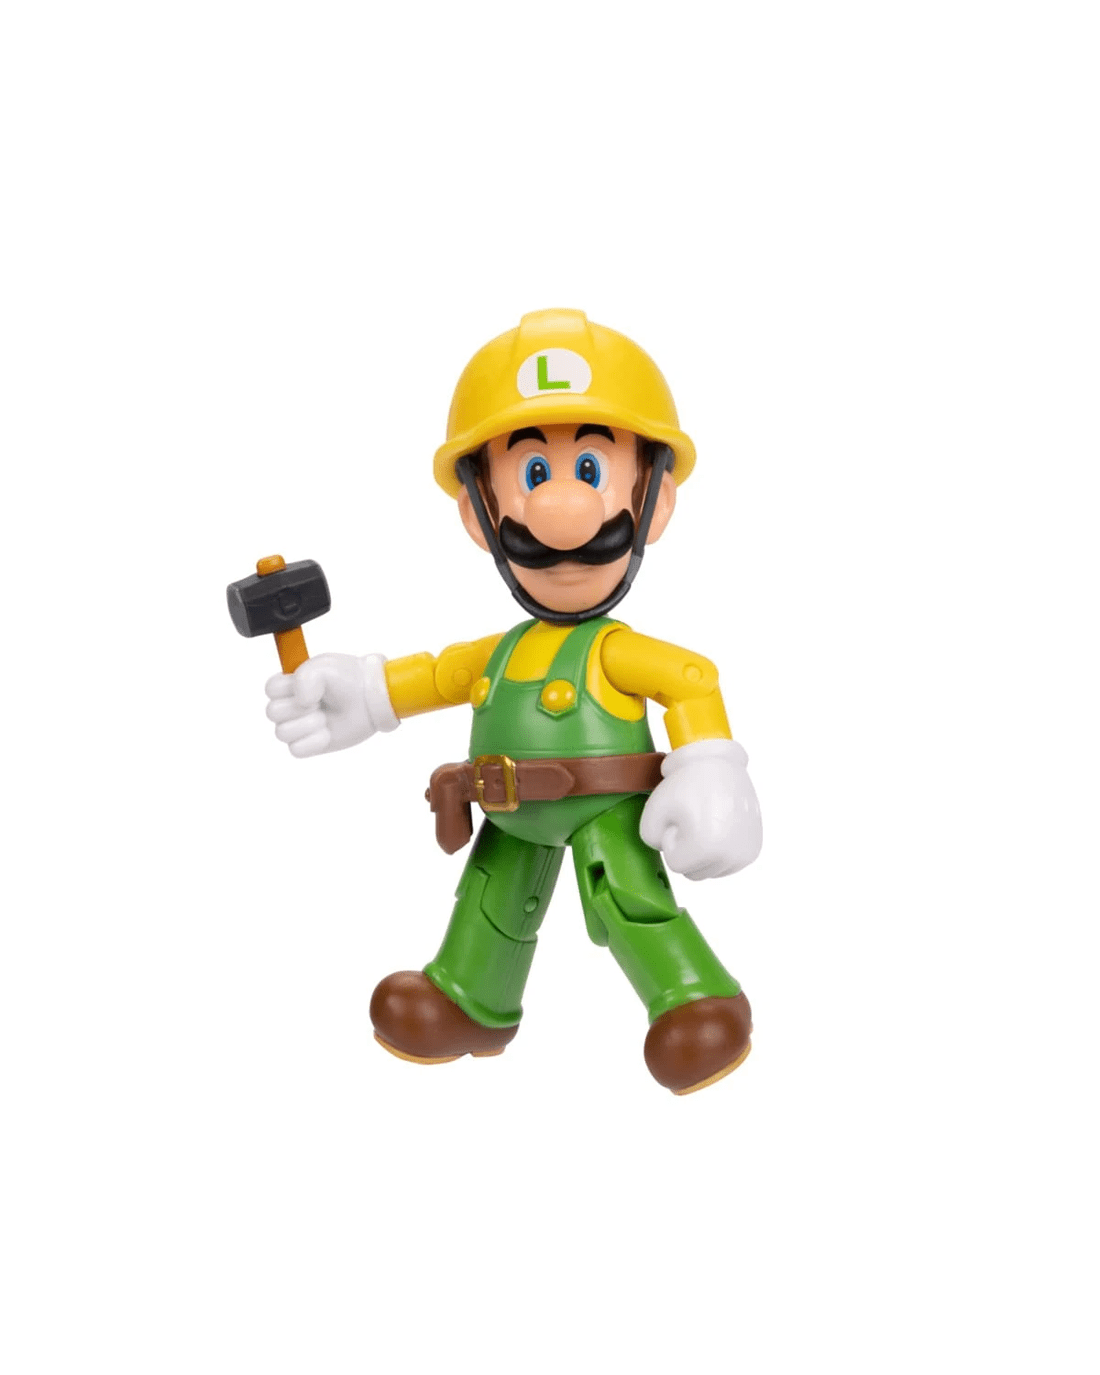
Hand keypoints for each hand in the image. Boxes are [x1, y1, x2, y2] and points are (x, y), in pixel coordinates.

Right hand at [264, 653, 398, 757]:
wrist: (371, 699)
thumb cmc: (348, 679)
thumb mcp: (325, 667)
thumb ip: (304, 676)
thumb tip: (300, 701)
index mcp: (289, 685)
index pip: (270, 689)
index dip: (288, 689)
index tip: (312, 686)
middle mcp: (290, 706)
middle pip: (273, 712)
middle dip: (299, 708)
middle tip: (320, 702)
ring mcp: (299, 727)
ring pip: (282, 733)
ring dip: (308, 725)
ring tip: (326, 718)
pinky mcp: (309, 745)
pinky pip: (296, 750)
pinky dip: (314, 741)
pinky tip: (328, 733)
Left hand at [640, 739, 762, 880]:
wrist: (718, 762)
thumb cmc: (685, 783)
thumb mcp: (653, 810)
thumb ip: (650, 840)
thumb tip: (668, 853)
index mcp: (708, 847)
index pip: (676, 864)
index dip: (672, 840)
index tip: (681, 818)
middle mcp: (732, 854)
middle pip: (694, 873)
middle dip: (686, 849)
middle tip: (693, 819)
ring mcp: (745, 853)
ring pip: (710, 871)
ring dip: (702, 852)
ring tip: (705, 822)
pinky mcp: (753, 849)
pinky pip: (725, 865)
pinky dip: (717, 852)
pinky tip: (717, 827)